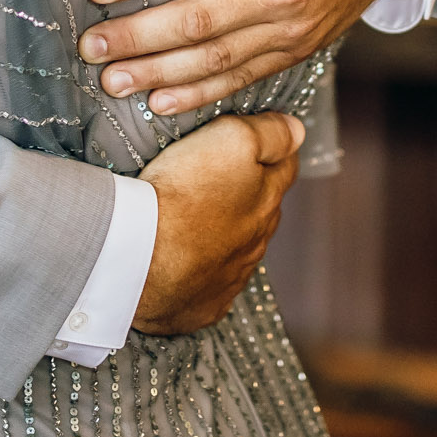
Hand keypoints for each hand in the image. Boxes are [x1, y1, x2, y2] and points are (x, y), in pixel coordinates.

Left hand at [79, 0, 424, 115]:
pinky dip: (201, 95)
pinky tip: (160, 102)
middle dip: (138, 37)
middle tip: (90, 45)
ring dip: (159, 74)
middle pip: (198, 22)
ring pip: (216, 60)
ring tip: (110, 81)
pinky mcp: (298, 50)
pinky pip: (244, 78)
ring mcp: (291, 28)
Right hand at [133, 112, 303, 335]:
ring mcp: (230, 278)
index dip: (274, 148)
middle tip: (218, 174)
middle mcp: (256, 243)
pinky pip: (209, 284)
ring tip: (194, 217)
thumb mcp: (231, 140)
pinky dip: (201, 270)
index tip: (257, 136)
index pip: (285, 167)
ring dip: (223, 232)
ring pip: (237, 248)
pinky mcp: (202, 305)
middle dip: (249, 191)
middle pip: (262, 210)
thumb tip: (297, 131)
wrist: (139, 258)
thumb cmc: (182, 194)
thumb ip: (269, 134)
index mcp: (267, 202)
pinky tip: (184, 260)